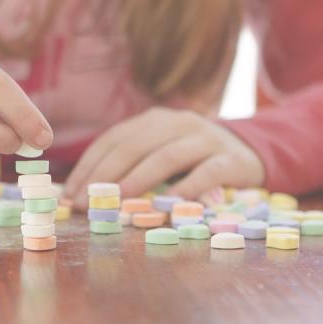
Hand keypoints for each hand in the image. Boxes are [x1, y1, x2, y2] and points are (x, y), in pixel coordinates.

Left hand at [64, 107, 263, 208]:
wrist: (251, 153)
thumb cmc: (194, 160)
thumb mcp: (161, 154)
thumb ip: (131, 167)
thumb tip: (85, 195)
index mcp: (154, 120)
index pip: (113, 139)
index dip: (89, 166)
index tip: (71, 194)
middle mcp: (177, 123)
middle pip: (134, 145)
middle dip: (106, 175)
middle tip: (88, 202)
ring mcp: (206, 138)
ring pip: (167, 156)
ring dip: (139, 179)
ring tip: (120, 201)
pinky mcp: (231, 159)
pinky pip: (206, 172)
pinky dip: (187, 187)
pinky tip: (170, 203)